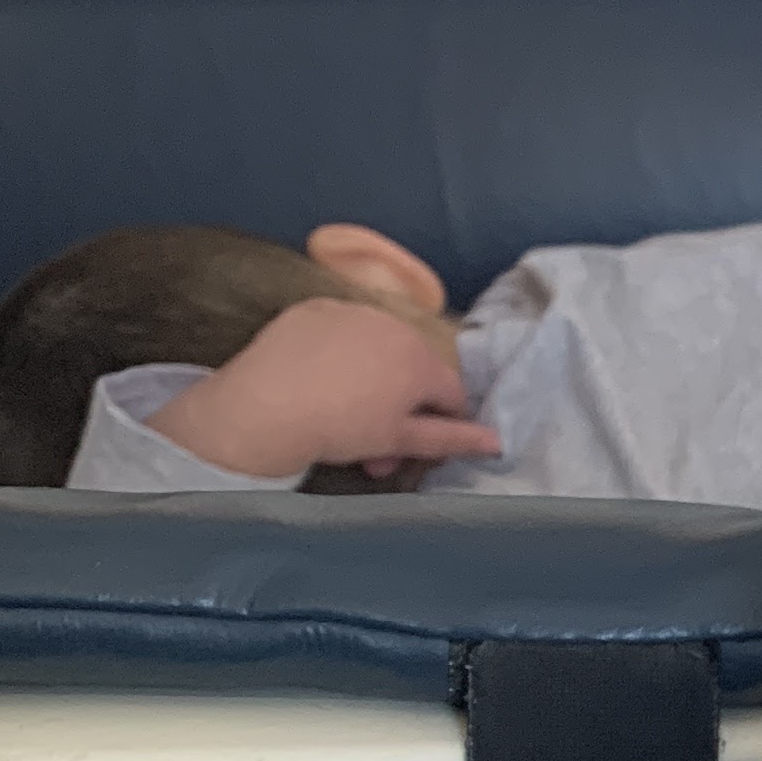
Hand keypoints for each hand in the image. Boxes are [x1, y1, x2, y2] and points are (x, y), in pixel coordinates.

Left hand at [148, 294, 500, 483]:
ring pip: (377, 350)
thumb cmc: (341, 428)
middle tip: (375, 451)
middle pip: (414, 370)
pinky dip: (336, 358)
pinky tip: (315, 385)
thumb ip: (452, 438)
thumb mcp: (399, 440)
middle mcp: (394, 324)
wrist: (265, 408)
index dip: (441, 427)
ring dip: (371, 382)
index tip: (412, 451)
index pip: (452, 394)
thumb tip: (496, 441)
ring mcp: (351, 310)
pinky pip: (338, 333)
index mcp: (422, 359)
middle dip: (401, 410)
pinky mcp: (313, 308)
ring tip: (342, 416)